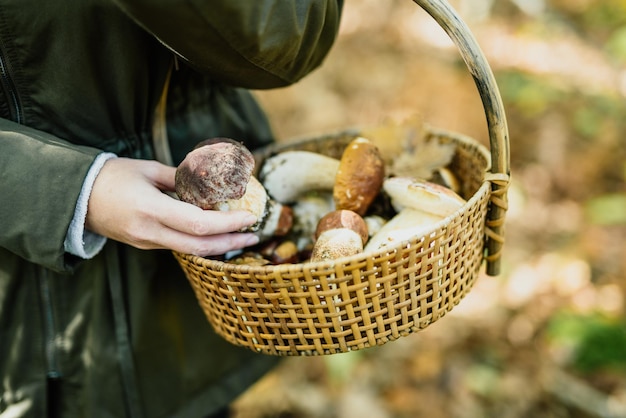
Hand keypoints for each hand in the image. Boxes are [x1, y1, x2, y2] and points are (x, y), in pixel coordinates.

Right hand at [86, 157, 259, 255]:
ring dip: (220, 245)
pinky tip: (217, 234)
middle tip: (255, 234)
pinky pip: (180, 246)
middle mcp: (151, 232)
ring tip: (242, 235)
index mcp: (151, 210)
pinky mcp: (147, 245)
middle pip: (200, 246)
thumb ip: (180, 178)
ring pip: (191, 250)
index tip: (249, 216)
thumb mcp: (148, 170)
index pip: (199, 224)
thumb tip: (209, 181)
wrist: (77, 198)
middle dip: (232, 242)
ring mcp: (148, 242)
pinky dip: (203, 242)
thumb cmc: (112, 177)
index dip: (228, 223)